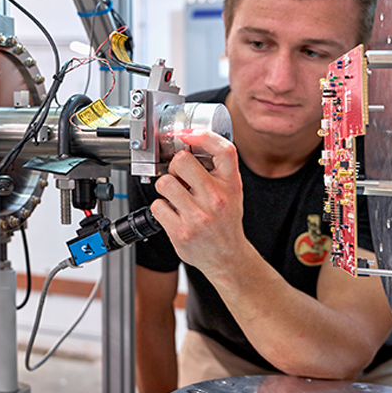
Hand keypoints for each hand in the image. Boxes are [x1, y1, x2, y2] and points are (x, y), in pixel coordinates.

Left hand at [150, 130, 249, 276]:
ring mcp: (198, 217)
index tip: (188, 135)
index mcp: (231, 185)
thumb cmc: (226, 221)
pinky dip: (161, 208)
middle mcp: (216, 199)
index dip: (203, 136)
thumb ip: (217, 168)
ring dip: (165, 186)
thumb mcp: (232, 190)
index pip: (223, 150)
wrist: (227, 257)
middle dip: (175, 165)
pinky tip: (173, 212)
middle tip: (179, 175)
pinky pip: (158, 206)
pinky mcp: (181, 232)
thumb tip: (190, 143)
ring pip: (164, 183)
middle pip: (182, 161)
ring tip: (175, 195)